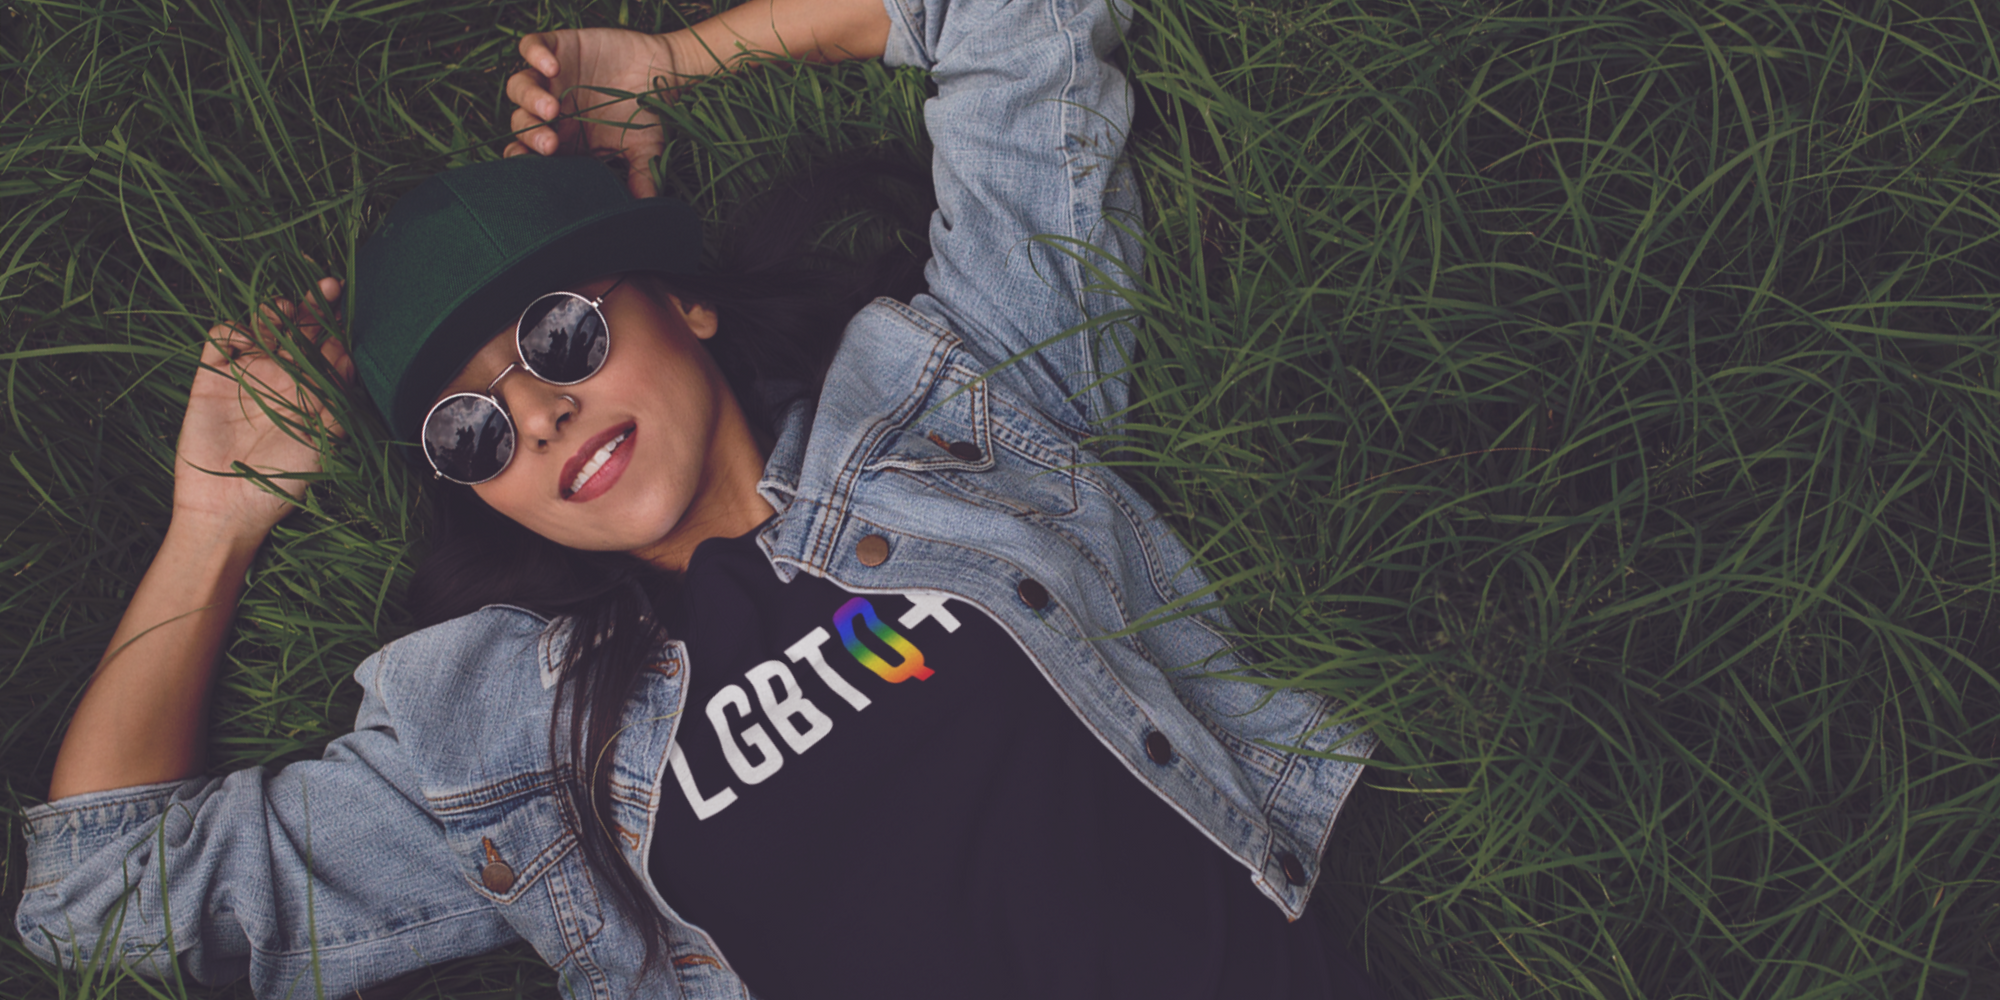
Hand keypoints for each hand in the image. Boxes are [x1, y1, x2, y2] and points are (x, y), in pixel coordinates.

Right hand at [174, 277, 352, 540]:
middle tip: (328, 286)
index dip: (336, 324)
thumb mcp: (322, 440)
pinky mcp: (212, 377)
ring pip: (261, 327)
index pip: (327, 346)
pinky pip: (221, 340)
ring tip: (287, 310)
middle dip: (314, 305)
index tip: (346, 305)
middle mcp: (281, 377)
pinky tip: (248, 334)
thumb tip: (347, 357)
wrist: (229, 505)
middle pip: (298, 329)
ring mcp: (246, 374)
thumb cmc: (283, 479)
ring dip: (274, 312)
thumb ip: (335, 399)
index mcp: (311, 389)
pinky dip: (234, 328)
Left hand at [505, 29, 683, 198]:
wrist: (662, 72)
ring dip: (530, 99)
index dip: (522, 159)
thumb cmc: (647, 116)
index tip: (530, 169)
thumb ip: (640, 177)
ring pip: (519, 86)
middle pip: (521, 122)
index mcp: (562, 138)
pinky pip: (531, 46)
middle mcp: (549, 109)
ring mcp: (549, 77)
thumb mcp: (644, 149)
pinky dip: (535, 54)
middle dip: (531, 134)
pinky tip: (552, 67)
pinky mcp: (556, 47)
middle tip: (551, 143)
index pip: (527, 151)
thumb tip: (646, 208)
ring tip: (553, 107)